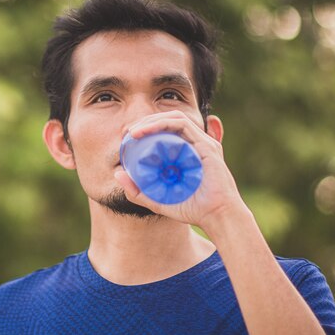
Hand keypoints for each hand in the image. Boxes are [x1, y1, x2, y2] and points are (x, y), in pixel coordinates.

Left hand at [114, 110, 246, 231]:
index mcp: (186, 152)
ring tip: (132, 132)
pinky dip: (161, 124)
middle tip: (126, 133)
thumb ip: (137, 190)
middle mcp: (195, 143)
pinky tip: (144, 132)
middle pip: (168, 121)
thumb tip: (117, 174)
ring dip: (151, 120)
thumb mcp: (157, 200)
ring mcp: (202, 142)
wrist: (217, 217)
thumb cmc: (192, 209)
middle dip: (145, 122)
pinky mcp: (206, 145)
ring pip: (173, 118)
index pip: (165, 130)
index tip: (126, 138)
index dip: (145, 128)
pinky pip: (182, 125)